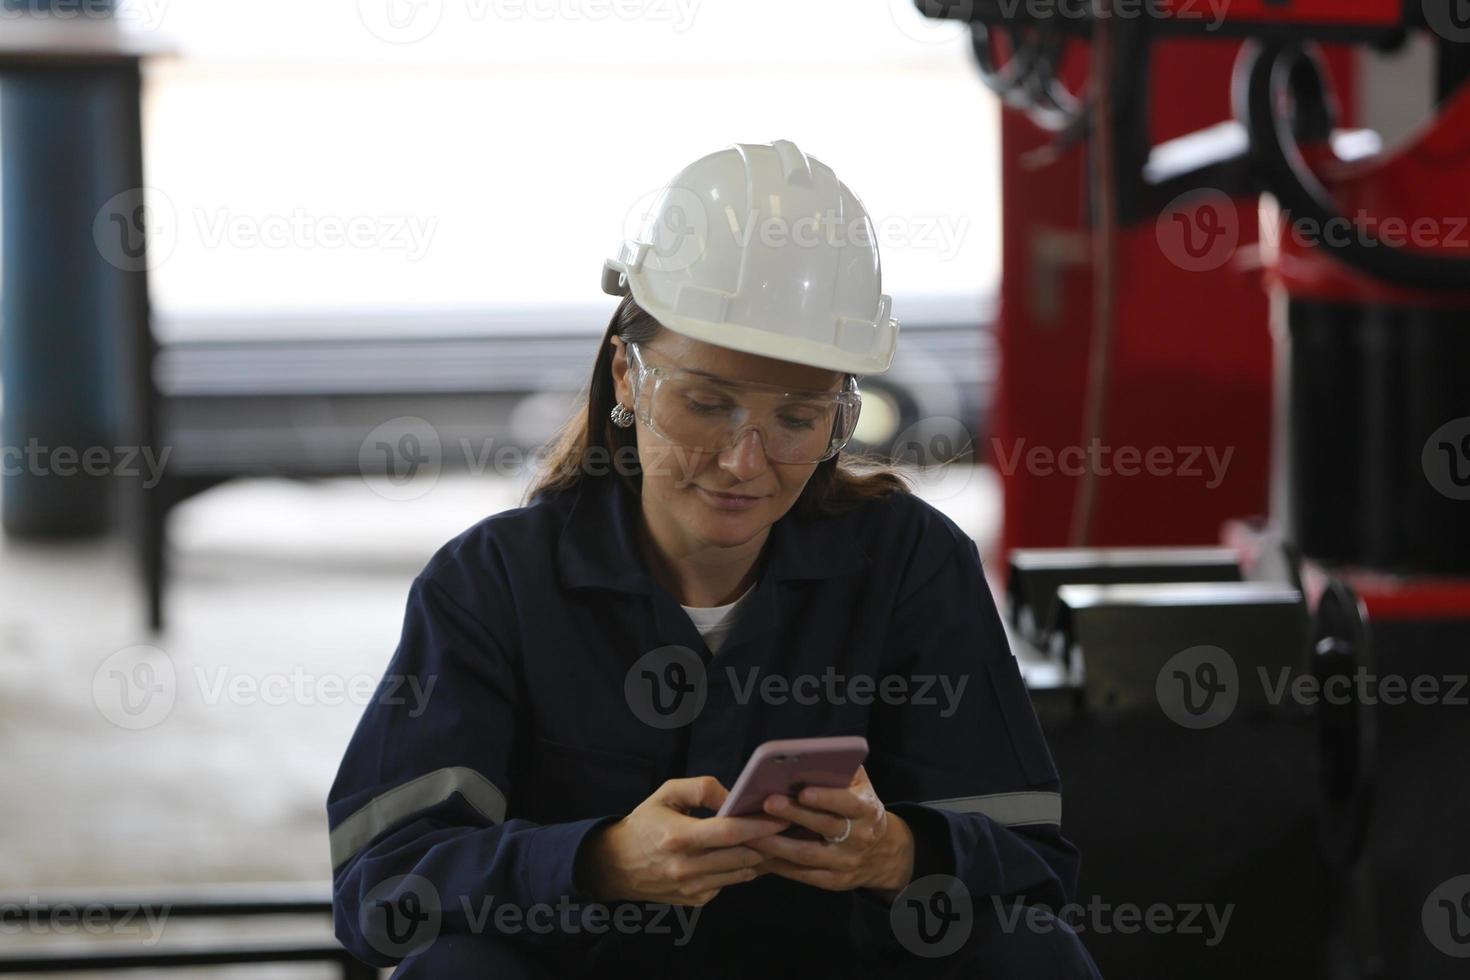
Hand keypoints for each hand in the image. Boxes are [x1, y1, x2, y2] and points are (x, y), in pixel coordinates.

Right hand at [583, 776, 788, 906]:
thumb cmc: (646, 823)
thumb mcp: (666, 793)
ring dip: (761, 857)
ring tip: (778, 840)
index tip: (782, 816)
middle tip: (789, 827)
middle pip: (741, 856)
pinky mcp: (695, 901)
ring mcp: (691, 888)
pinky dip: (743, 870)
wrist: (617, 865)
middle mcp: (685, 867)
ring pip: (741, 873)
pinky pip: (730, 884)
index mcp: (677, 837)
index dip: (759, 825)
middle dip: (769, 841)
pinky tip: (751, 855)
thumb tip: (733, 797)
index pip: (728, 833)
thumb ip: (701, 788)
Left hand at [744, 765, 914, 902]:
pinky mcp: (832, 881)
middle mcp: (859, 838)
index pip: (848, 804)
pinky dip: (777, 864)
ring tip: (749, 831)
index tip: (803, 791)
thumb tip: (806, 758)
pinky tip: (756, 854)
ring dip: (776, 844)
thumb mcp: (860, 787)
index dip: (826, 798)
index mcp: (867, 810)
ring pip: (807, 855)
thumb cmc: (859, 807)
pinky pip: (801, 874)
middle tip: (767, 803)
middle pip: (824, 827)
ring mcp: (845, 862)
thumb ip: (840, 772)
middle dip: (794, 814)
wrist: (882, 852)